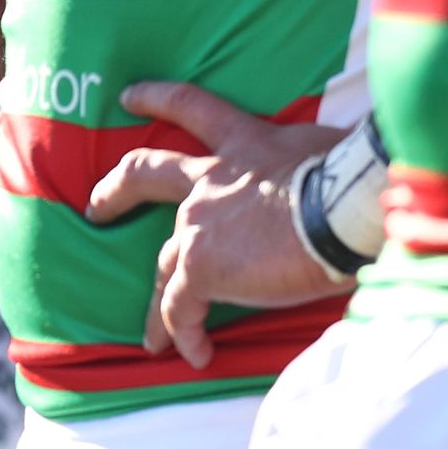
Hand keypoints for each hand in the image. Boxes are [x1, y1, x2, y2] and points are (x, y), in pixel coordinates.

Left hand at [82, 81, 346, 368]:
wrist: (343, 206)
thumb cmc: (351, 176)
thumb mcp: (325, 149)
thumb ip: (312, 162)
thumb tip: (343, 175)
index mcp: (244, 141)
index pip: (192, 107)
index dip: (157, 98)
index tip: (129, 95)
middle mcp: (210, 178)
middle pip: (146, 173)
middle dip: (116, 190)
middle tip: (96, 206)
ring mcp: (199, 222)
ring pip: (163, 262)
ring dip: (156, 303)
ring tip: (152, 334)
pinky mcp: (201, 265)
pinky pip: (180, 307)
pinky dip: (183, 333)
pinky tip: (195, 353)